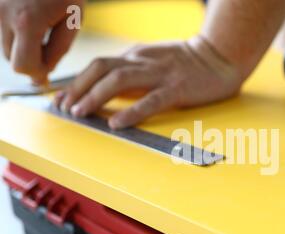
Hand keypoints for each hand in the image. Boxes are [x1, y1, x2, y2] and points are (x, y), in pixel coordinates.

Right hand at [0, 0, 83, 83]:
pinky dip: (12, 32)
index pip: (23, 65)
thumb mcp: (72, 19)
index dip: (36, 74)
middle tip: (46, 49)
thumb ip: (58, 49)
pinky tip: (27, 20)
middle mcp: (2, 14)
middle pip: (11, 58)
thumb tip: (44, 72)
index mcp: (27, 21)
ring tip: (38, 28)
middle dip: (29, 59)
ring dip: (19, 46)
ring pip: (2, 44)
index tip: (46, 76)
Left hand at [56, 36, 242, 128]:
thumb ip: (132, 72)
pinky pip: (151, 100)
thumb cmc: (187, 63)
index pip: (99, 66)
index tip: (62, 99)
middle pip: (101, 69)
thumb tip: (105, 90)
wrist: (220, 57)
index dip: (76, 82)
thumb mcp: (153, 61)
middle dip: (78, 88)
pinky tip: (116, 124)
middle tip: (64, 108)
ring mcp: (160, 74)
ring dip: (94, 96)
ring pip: (119, 80)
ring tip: (80, 113)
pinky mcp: (177, 88)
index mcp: (136, 56)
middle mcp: (143, 61)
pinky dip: (131, 112)